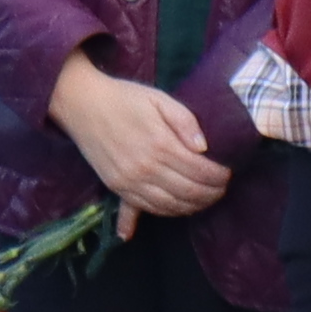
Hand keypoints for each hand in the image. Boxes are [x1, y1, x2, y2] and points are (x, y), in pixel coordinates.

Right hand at [48, 57, 230, 217]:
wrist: (82, 104)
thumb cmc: (125, 98)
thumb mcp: (159, 99)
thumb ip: (185, 121)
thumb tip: (204, 147)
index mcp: (160, 144)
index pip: (199, 171)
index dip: (218, 176)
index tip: (228, 174)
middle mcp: (145, 168)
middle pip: (188, 192)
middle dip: (211, 194)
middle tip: (222, 189)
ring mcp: (129, 182)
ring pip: (169, 206)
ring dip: (192, 207)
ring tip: (206, 199)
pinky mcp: (116, 187)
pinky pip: (144, 209)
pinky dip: (165, 213)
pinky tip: (177, 212)